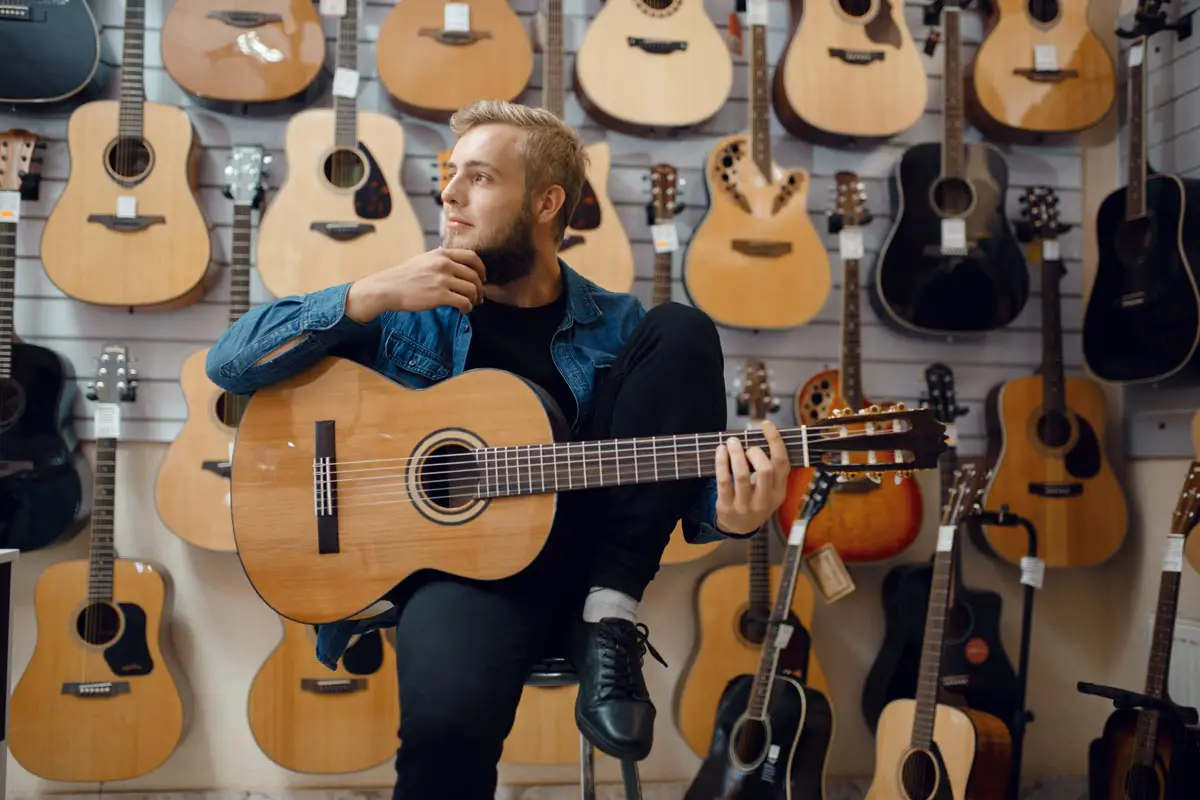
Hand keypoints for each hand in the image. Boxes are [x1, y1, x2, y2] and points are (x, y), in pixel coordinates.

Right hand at [345, 248, 486, 320]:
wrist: (388, 288)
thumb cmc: (405, 277)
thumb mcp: (425, 260)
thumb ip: (442, 260)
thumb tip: (458, 267)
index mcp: (442, 254)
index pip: (472, 257)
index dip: (481, 269)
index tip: (482, 278)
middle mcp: (444, 264)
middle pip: (474, 275)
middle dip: (479, 288)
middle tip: (478, 297)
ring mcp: (442, 279)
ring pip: (472, 289)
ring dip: (474, 299)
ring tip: (470, 305)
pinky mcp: (440, 295)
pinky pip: (464, 302)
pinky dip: (467, 307)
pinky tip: (463, 310)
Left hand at [714, 420, 790, 534]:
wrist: (740, 527)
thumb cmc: (756, 499)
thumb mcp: (770, 489)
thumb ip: (771, 469)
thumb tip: (762, 436)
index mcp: (779, 491)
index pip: (782, 463)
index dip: (775, 441)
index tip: (766, 424)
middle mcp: (765, 500)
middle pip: (764, 469)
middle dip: (754, 451)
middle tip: (744, 444)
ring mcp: (746, 505)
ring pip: (742, 474)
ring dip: (735, 453)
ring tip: (730, 442)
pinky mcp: (727, 506)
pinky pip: (723, 481)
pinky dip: (721, 462)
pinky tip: (720, 451)